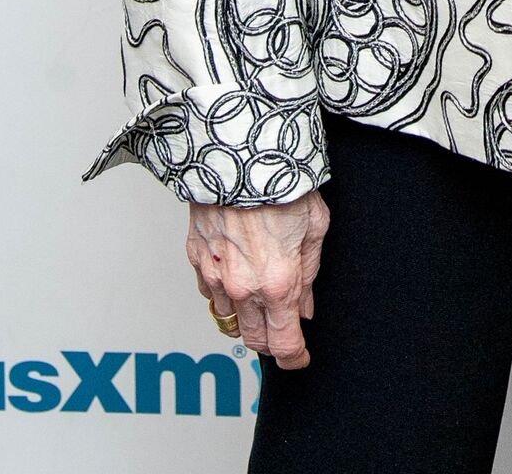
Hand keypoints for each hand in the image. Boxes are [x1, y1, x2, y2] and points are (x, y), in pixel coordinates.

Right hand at [186, 190, 330, 369]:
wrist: (239, 152)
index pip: (283, 344)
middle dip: (271, 340)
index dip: (295, 357)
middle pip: (254, 340)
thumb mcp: (314, 226)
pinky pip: (209, 293)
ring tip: (261, 291)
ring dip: (246, 314)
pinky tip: (238, 272)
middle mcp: (243, 286)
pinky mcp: (196, 258)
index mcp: (278, 282)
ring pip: (230, 318)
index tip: (300, 357)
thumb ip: (309, 273)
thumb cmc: (281, 181)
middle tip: (283, 325)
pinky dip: (224, 292)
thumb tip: (304, 306)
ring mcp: (215, 275)